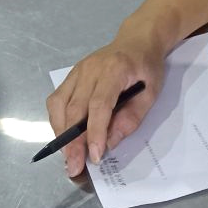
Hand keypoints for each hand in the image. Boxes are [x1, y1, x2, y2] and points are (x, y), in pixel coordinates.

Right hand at [47, 40, 166, 175]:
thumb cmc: (146, 67)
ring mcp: (77, 70)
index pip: (99, 105)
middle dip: (72, 142)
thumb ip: (131, 118)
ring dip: (61, 133)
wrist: (136, 40)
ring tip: (68, 156)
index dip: (95, 133)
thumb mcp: (151, 93)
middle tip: (74, 167)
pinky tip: (65, 136)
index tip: (94, 157)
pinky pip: (57, 100)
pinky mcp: (70, 75)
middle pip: (75, 108)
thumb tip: (109, 143)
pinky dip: (58, 120)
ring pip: (59, 105)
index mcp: (114, 70)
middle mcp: (90, 68)